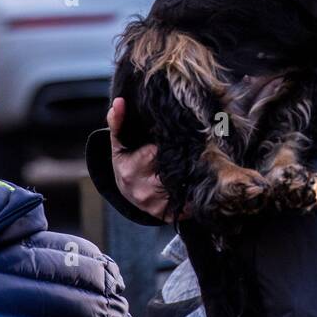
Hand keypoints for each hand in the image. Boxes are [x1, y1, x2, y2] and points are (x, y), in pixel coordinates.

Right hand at [108, 98, 188, 221]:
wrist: (126, 191)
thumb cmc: (126, 160)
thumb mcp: (118, 142)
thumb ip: (117, 121)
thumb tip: (119, 102)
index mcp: (132, 170)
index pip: (156, 154)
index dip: (169, 143)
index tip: (179, 135)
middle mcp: (143, 190)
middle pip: (172, 172)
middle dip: (183, 159)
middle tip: (195, 147)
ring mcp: (155, 205)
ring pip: (182, 187)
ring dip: (192, 175)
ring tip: (199, 162)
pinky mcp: (167, 215)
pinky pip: (186, 204)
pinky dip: (193, 193)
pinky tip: (197, 181)